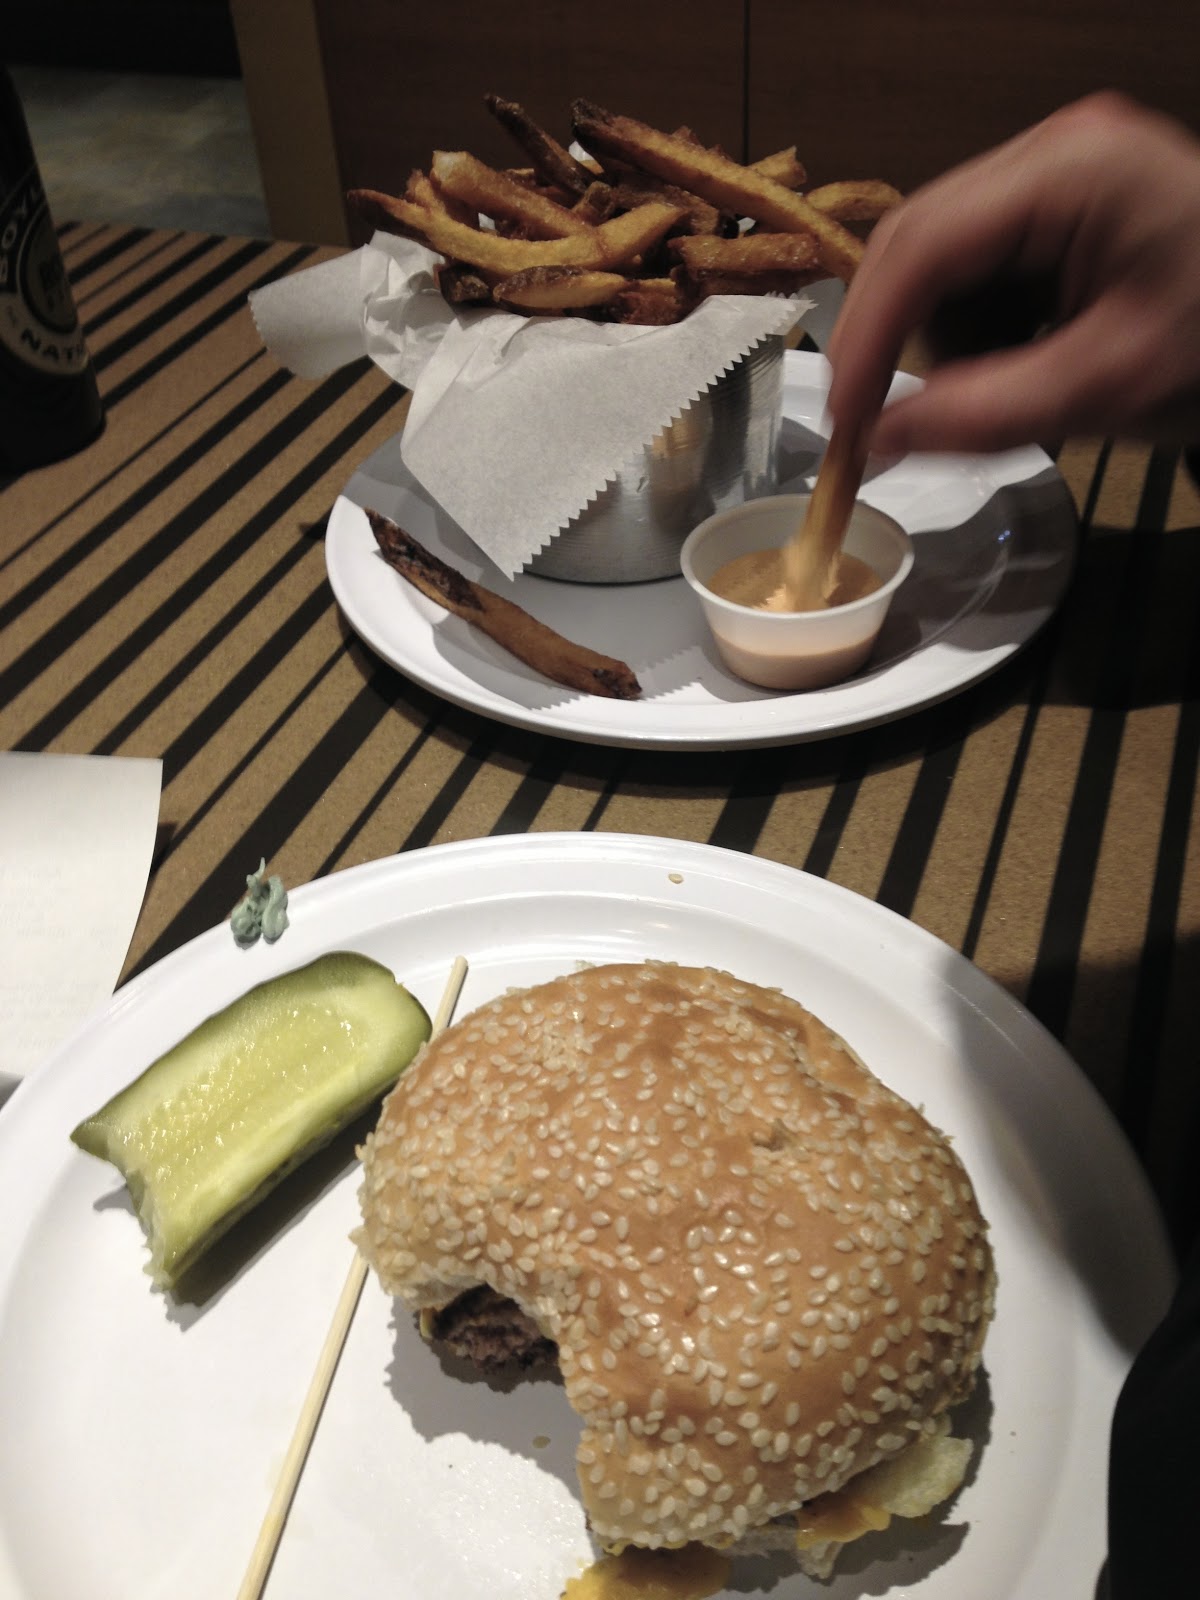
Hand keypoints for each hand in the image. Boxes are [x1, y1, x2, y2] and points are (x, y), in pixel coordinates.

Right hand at [825, 92, 1199, 454]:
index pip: (925, 244)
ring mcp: (1056, 172)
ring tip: (1003, 391)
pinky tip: (1023, 362)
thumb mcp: (1105, 391)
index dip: (865, 334)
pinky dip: (976, 330)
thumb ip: (982, 416)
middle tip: (874, 427)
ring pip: (939, 261)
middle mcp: (1053, 151)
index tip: (844, 418)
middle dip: (893, 339)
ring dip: (943, 339)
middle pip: (919, 241)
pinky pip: (976, 268)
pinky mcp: (1059, 205)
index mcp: (1074, 173)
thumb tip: (876, 438)